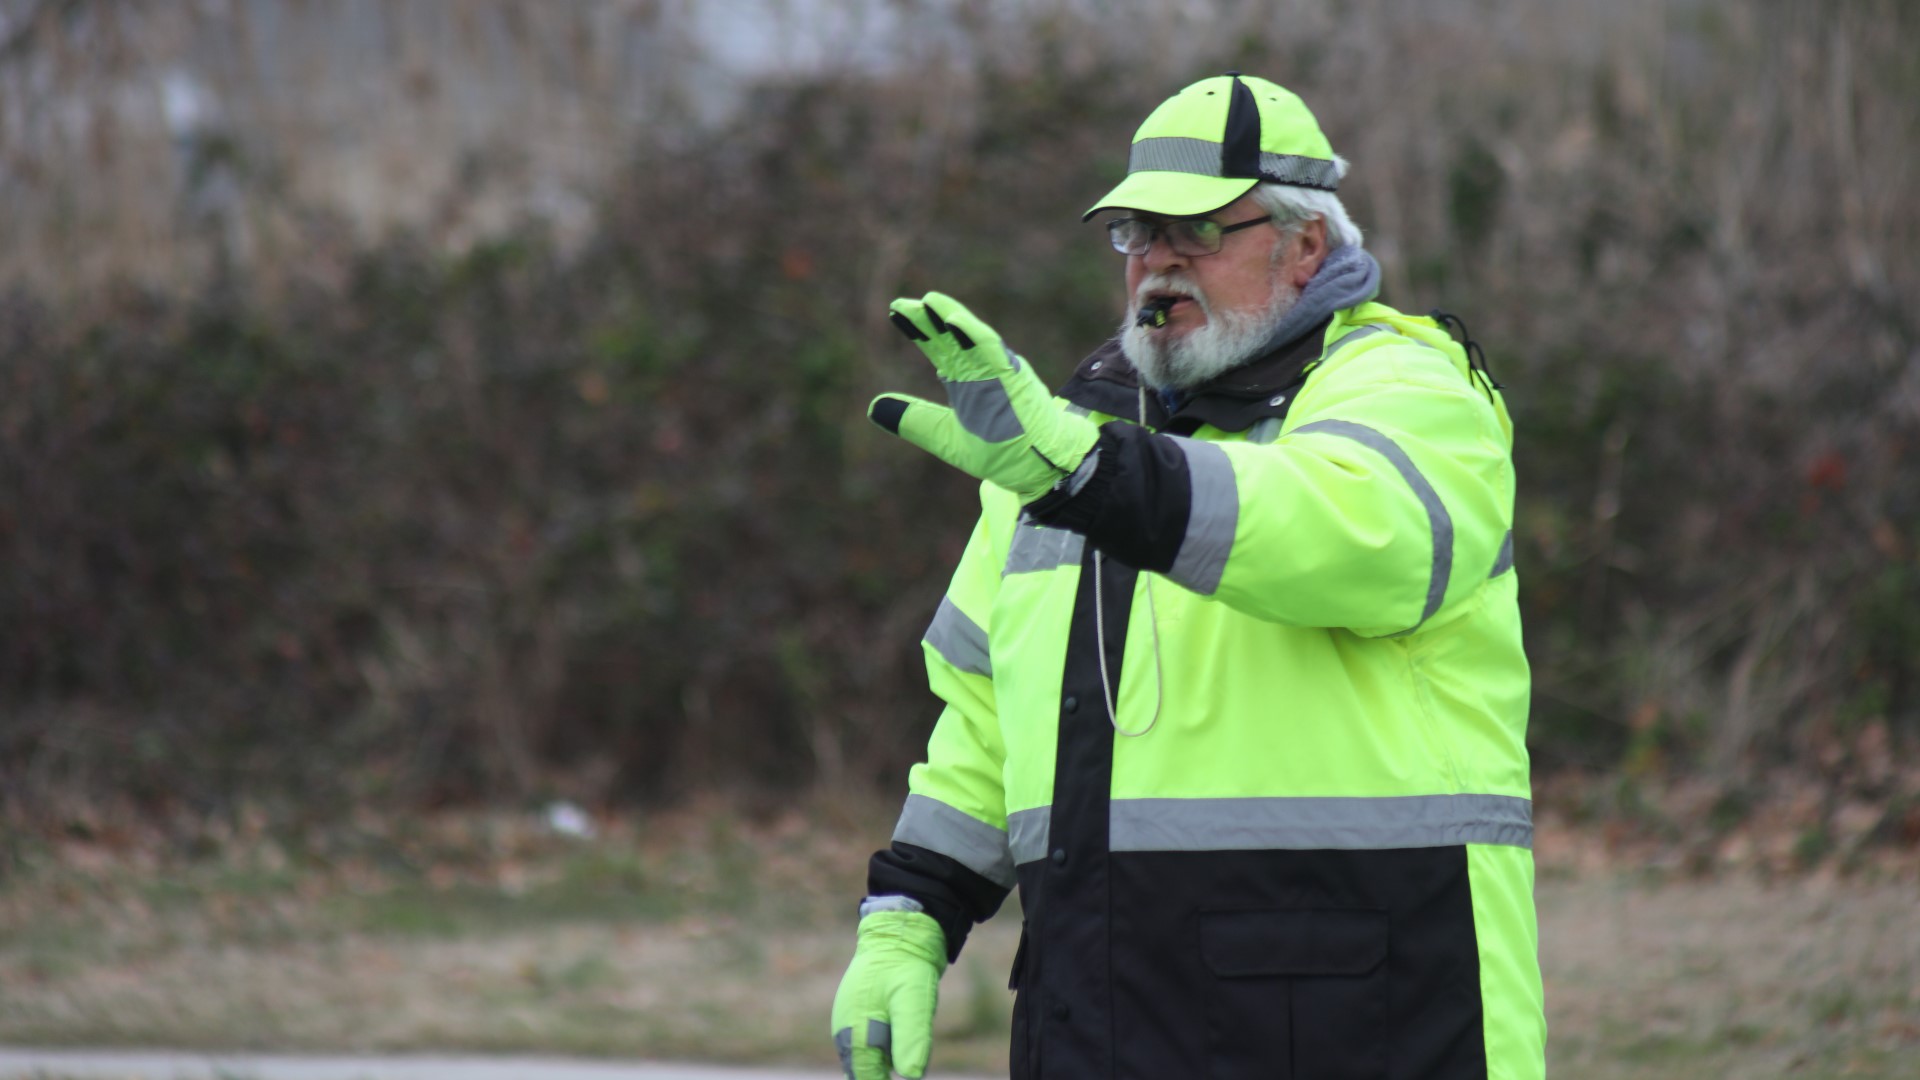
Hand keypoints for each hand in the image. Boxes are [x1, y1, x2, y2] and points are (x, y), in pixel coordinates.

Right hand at [830, 908, 947, 1078]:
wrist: (900, 933)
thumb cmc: (906, 967)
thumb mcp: (913, 1003)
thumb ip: (910, 1039)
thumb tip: (911, 1075)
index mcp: (853, 1032)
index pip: (866, 1077)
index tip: (906, 1073)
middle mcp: (846, 1030)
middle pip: (863, 1070)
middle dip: (880, 1073)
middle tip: (905, 1053)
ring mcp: (851, 1021)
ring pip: (867, 1057)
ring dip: (884, 1058)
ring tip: (904, 1040)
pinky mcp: (861, 1014)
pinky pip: (870, 1042)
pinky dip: (885, 1046)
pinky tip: (900, 1031)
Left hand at [869, 291, 1100, 502]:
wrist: (1041, 468)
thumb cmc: (1001, 451)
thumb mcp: (944, 437)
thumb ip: (913, 420)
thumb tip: (873, 407)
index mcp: (966, 381)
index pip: (939, 347)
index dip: (919, 329)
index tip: (895, 313)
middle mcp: (981, 370)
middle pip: (951, 336)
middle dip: (928, 319)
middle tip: (901, 303)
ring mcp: (998, 371)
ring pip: (972, 336)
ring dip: (951, 317)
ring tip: (928, 302)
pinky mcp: (1014, 377)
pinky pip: (993, 350)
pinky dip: (974, 334)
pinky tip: (954, 321)